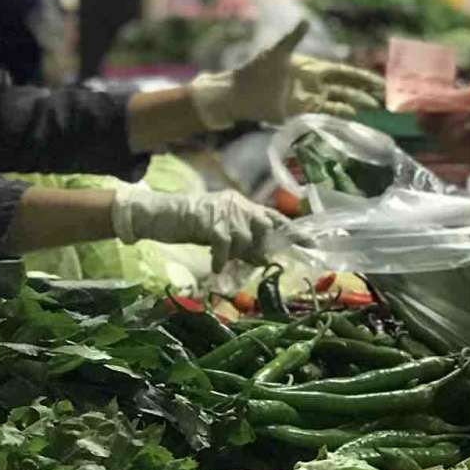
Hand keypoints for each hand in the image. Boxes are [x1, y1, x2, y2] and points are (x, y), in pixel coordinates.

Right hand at [111, 187, 281, 272]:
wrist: (158, 215)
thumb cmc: (187, 224)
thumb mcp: (219, 231)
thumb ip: (241, 240)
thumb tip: (263, 257)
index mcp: (241, 203)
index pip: (273, 215)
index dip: (292, 230)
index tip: (311, 244)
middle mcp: (236, 203)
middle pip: (263, 225)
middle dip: (260, 246)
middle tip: (251, 260)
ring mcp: (223, 210)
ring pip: (245, 238)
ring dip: (237, 254)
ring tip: (223, 259)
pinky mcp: (209, 220)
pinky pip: (225, 245)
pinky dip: (222, 259)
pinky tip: (216, 266)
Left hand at [191, 22, 383, 129]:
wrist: (240, 92)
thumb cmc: (257, 69)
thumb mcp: (277, 52)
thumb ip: (293, 38)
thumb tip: (305, 20)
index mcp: (312, 68)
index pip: (342, 73)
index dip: (360, 77)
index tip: (376, 81)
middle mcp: (314, 84)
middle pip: (345, 88)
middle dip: (363, 92)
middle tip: (382, 98)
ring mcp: (308, 99)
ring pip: (337, 102)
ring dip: (354, 104)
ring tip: (371, 107)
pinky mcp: (300, 113)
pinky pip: (323, 114)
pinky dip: (337, 114)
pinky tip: (350, 116)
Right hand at [420, 80, 469, 168]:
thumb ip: (447, 99)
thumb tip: (417, 99)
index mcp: (468, 112)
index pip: (439, 112)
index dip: (426, 106)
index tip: (413, 100)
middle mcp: (467, 131)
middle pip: (434, 128)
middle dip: (427, 117)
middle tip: (420, 108)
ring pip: (439, 139)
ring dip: (441, 123)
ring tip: (454, 110)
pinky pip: (451, 148)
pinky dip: (452, 133)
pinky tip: (462, 119)